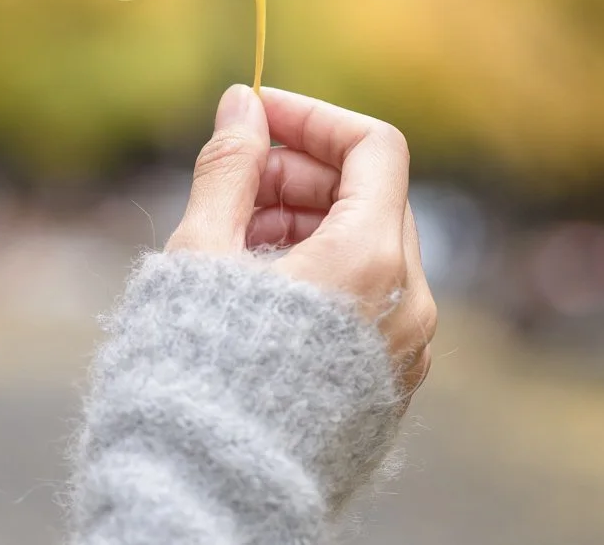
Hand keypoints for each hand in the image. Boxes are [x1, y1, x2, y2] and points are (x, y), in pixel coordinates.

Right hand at [166, 84, 436, 394]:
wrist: (209, 498)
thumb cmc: (195, 376)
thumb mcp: (202, 256)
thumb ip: (230, 169)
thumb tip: (243, 104)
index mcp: (371, 262)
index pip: (374, 148)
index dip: (313, 119)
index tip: (258, 117)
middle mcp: (408, 304)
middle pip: (375, 197)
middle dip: (304, 174)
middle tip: (235, 183)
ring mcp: (405, 351)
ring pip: (373, 249)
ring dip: (311, 222)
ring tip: (238, 240)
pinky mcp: (387, 386)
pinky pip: (370, 300)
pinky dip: (325, 272)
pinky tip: (260, 288)